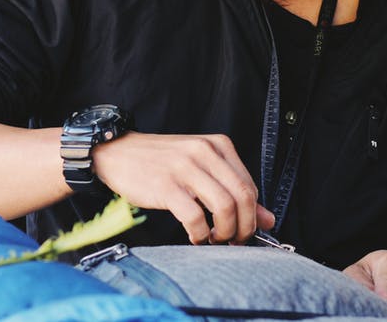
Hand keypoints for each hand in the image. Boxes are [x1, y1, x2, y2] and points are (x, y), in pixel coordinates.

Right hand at [92, 132, 275, 243]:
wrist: (117, 153)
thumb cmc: (161, 163)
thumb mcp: (201, 169)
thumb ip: (234, 191)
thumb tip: (268, 220)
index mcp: (218, 145)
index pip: (250, 185)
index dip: (252, 215)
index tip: (243, 230)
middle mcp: (204, 152)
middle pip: (243, 196)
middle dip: (244, 226)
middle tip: (233, 240)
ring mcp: (185, 168)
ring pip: (225, 207)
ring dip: (224, 232)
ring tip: (214, 239)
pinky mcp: (166, 186)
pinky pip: (195, 217)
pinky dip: (200, 234)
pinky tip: (195, 237)